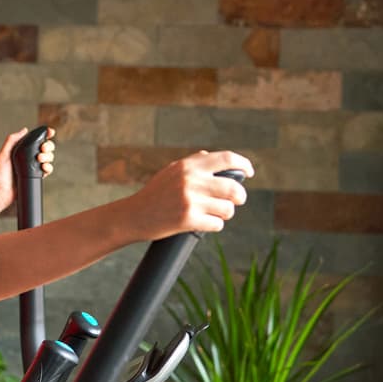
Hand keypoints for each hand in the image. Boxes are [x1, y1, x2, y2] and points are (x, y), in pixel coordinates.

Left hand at [0, 127, 56, 204]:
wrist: (2, 191)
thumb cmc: (0, 174)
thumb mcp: (3, 154)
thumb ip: (11, 140)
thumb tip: (25, 129)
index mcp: (23, 149)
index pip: (36, 139)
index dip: (45, 135)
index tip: (50, 132)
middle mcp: (30, 156)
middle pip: (46, 147)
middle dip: (48, 146)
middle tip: (42, 149)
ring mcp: (34, 166)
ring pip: (49, 157)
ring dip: (48, 156)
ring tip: (40, 160)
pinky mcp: (37, 175)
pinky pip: (48, 169)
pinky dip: (49, 167)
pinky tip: (44, 168)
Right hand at [126, 150, 253, 239]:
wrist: (133, 215)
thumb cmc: (154, 194)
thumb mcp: (171, 171)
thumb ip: (192, 163)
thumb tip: (211, 156)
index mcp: (188, 165)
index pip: (226, 159)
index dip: (243, 164)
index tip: (249, 172)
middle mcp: (191, 180)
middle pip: (234, 188)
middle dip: (239, 197)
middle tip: (236, 200)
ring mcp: (190, 201)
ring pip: (228, 209)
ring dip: (225, 213)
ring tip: (215, 213)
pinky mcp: (188, 220)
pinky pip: (217, 224)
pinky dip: (214, 225)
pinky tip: (204, 223)